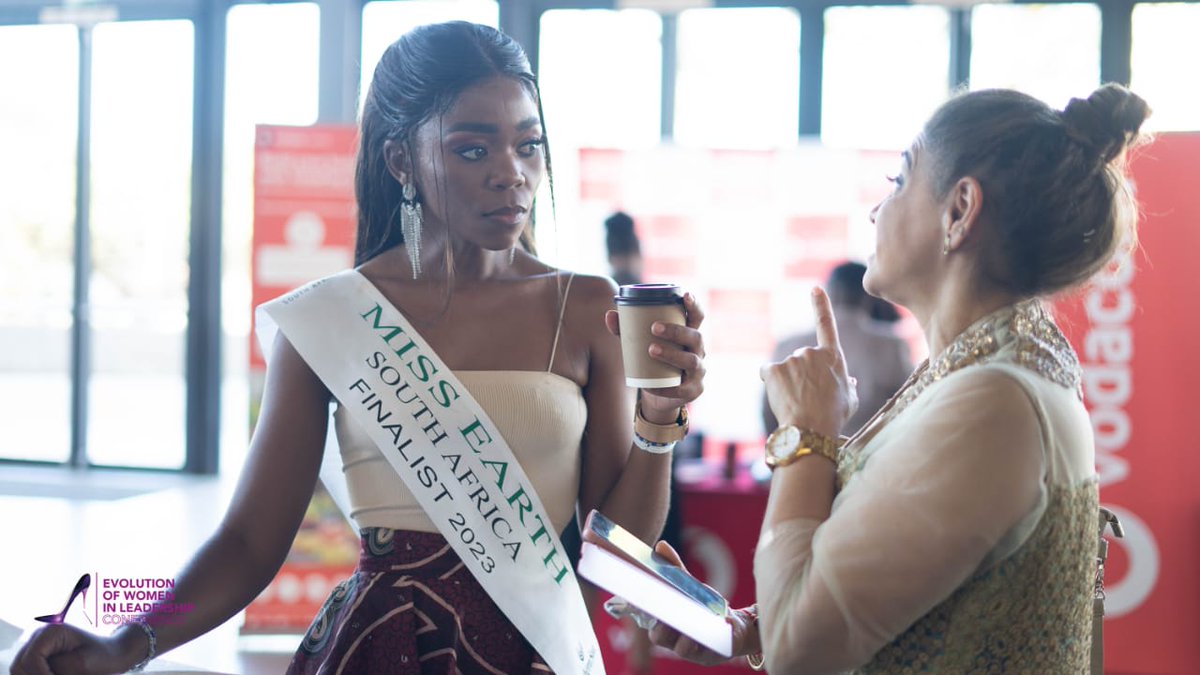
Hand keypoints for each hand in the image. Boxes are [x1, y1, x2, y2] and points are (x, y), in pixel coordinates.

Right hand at [10, 623, 137, 674]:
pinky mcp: (38, 657)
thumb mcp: (80, 665)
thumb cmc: (102, 656)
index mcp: (51, 631)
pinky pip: (27, 672)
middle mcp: (38, 636)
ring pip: (19, 670)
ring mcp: (36, 646)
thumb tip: (41, 674)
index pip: (31, 659)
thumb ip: (56, 670)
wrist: (112, 653)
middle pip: (19, 666)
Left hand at [605, 293, 706, 422]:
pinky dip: (667, 388)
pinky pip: (683, 389)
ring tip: (651, 350)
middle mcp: (699, 350)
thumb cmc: (652, 361)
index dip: (694, 305)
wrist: (661, 395)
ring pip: (691, 361)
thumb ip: (626, 329)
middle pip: (695, 337)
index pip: (697, 317)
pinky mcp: (694, 390)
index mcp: (689, 334)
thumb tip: (609, 315)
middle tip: (653, 327)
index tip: (685, 295)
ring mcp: (699, 371)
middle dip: (676, 331)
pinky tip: (653, 386)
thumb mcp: (639, 344)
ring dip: (672, 354)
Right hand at [643, 542, 759, 664]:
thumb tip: (660, 546)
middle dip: (660, 624)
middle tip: (666, 610)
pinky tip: (703, 632)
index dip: (639, 608)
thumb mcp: (691, 586)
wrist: (735, 626)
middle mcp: (672, 639)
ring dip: (680, 633)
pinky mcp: (706, 656)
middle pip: (656, 636)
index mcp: (664, 622)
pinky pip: (699, 653)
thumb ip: (675, 569)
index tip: (637, 597)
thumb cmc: (706, 607)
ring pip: (676, 647)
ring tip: (688, 622)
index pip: (646, 618)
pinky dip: (699, 641)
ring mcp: (689, 650)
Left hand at [760, 287, 857, 436]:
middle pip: (801, 361)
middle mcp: (811, 352)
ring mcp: (791, 360)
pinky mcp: (773, 369)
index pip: (826, 324)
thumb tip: (846, 379)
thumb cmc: (833, 416)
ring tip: (797, 403)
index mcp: (832, 357)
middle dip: (802, 376)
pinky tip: (781, 398)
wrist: (812, 429)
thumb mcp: (849, 400)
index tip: (815, 288)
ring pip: (785, 370)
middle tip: (808, 399)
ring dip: (788, 383)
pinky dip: (772, 384)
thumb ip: (847, 385)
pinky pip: (769, 374)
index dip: (821, 305)